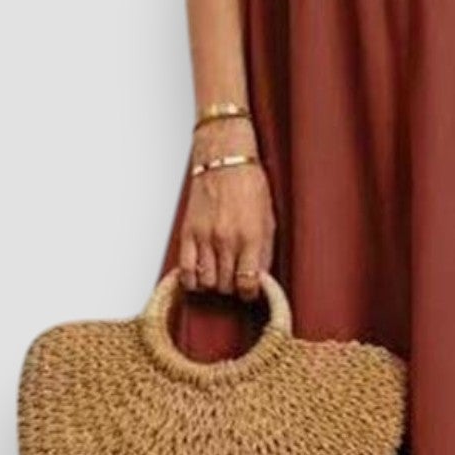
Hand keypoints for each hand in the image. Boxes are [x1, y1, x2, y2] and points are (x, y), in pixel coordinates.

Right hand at [179, 118, 275, 300]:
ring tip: (220, 276)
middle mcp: (227, 240)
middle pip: (226, 285)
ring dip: (214, 284)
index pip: (248, 282)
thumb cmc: (249, 185)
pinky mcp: (188, 233)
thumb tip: (261, 277)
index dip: (250, 293)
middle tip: (236, 281)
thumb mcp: (269, 219)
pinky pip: (185, 270)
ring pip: (206, 282)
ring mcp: (205, 237)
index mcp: (251, 237)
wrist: (224, 161)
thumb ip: (265, 251)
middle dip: (233, 288)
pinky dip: (191, 280)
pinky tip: (199, 277)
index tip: (250, 291)